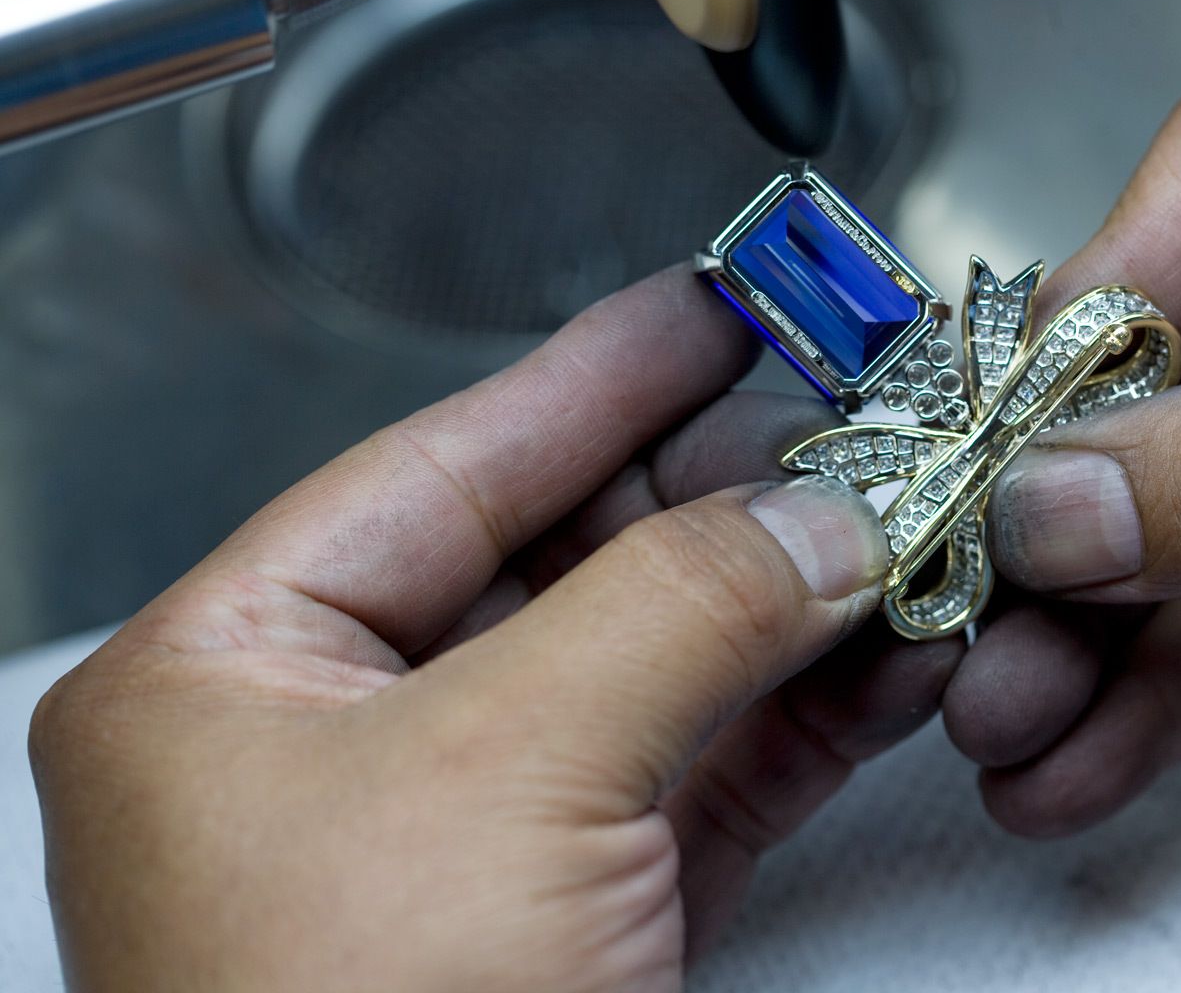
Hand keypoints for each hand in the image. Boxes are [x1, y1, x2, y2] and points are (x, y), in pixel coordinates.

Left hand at [30, 267, 962, 991]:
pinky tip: (893, 641)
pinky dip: (811, 707)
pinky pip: (714, 771)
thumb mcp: (504, 778)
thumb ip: (674, 606)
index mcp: (234, 682)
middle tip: (847, 405)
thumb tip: (820, 508)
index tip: (711, 304)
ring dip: (792, 594)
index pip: (440, 467)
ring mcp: (478, 838)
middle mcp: (347, 750)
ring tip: (901, 507)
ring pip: (661, 664)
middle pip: (569, 558)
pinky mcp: (587, 921)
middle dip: (726, 486)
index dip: (592, 376)